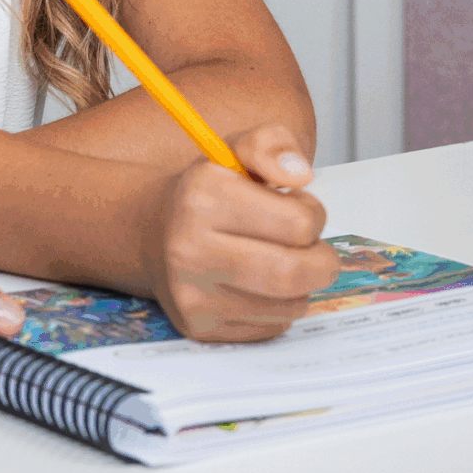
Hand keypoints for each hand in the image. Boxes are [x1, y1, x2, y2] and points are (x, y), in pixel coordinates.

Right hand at [135, 124, 340, 340]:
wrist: (150, 234)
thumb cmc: (207, 193)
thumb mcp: (234, 150)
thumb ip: (272, 144)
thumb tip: (301, 175)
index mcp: (202, 197)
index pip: (300, 223)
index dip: (312, 214)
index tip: (297, 208)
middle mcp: (190, 248)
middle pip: (296, 273)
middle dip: (322, 261)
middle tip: (313, 250)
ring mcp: (192, 293)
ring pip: (291, 305)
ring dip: (301, 286)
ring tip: (280, 262)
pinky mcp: (200, 328)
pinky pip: (272, 327)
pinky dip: (278, 308)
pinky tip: (257, 287)